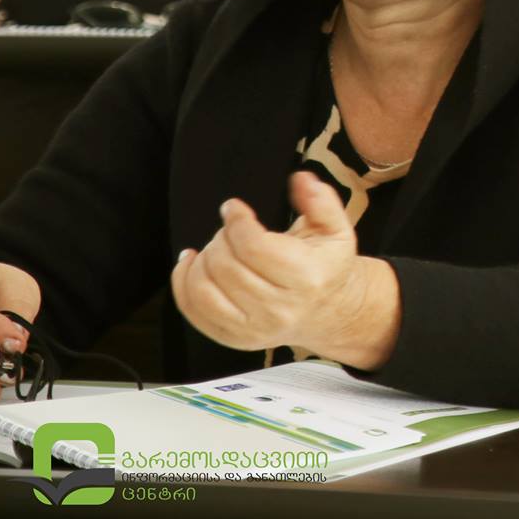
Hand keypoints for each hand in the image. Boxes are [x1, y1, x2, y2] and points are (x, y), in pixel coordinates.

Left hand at [171, 172, 396, 366]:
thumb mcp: (336, 229)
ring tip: (216, 246)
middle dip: (220, 238)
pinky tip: (191, 263)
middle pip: (226, 266)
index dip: (236, 221)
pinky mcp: (234, 339)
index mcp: (307, 278)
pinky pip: (192, 311)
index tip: (232, 207)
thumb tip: (300, 179)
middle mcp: (280, 308)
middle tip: (229, 229)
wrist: (328, 311)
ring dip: (201, 259)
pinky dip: (183, 282)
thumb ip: (321, 201)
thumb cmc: (326, 266)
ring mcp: (254, 328)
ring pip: (203, 289)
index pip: (254, 246)